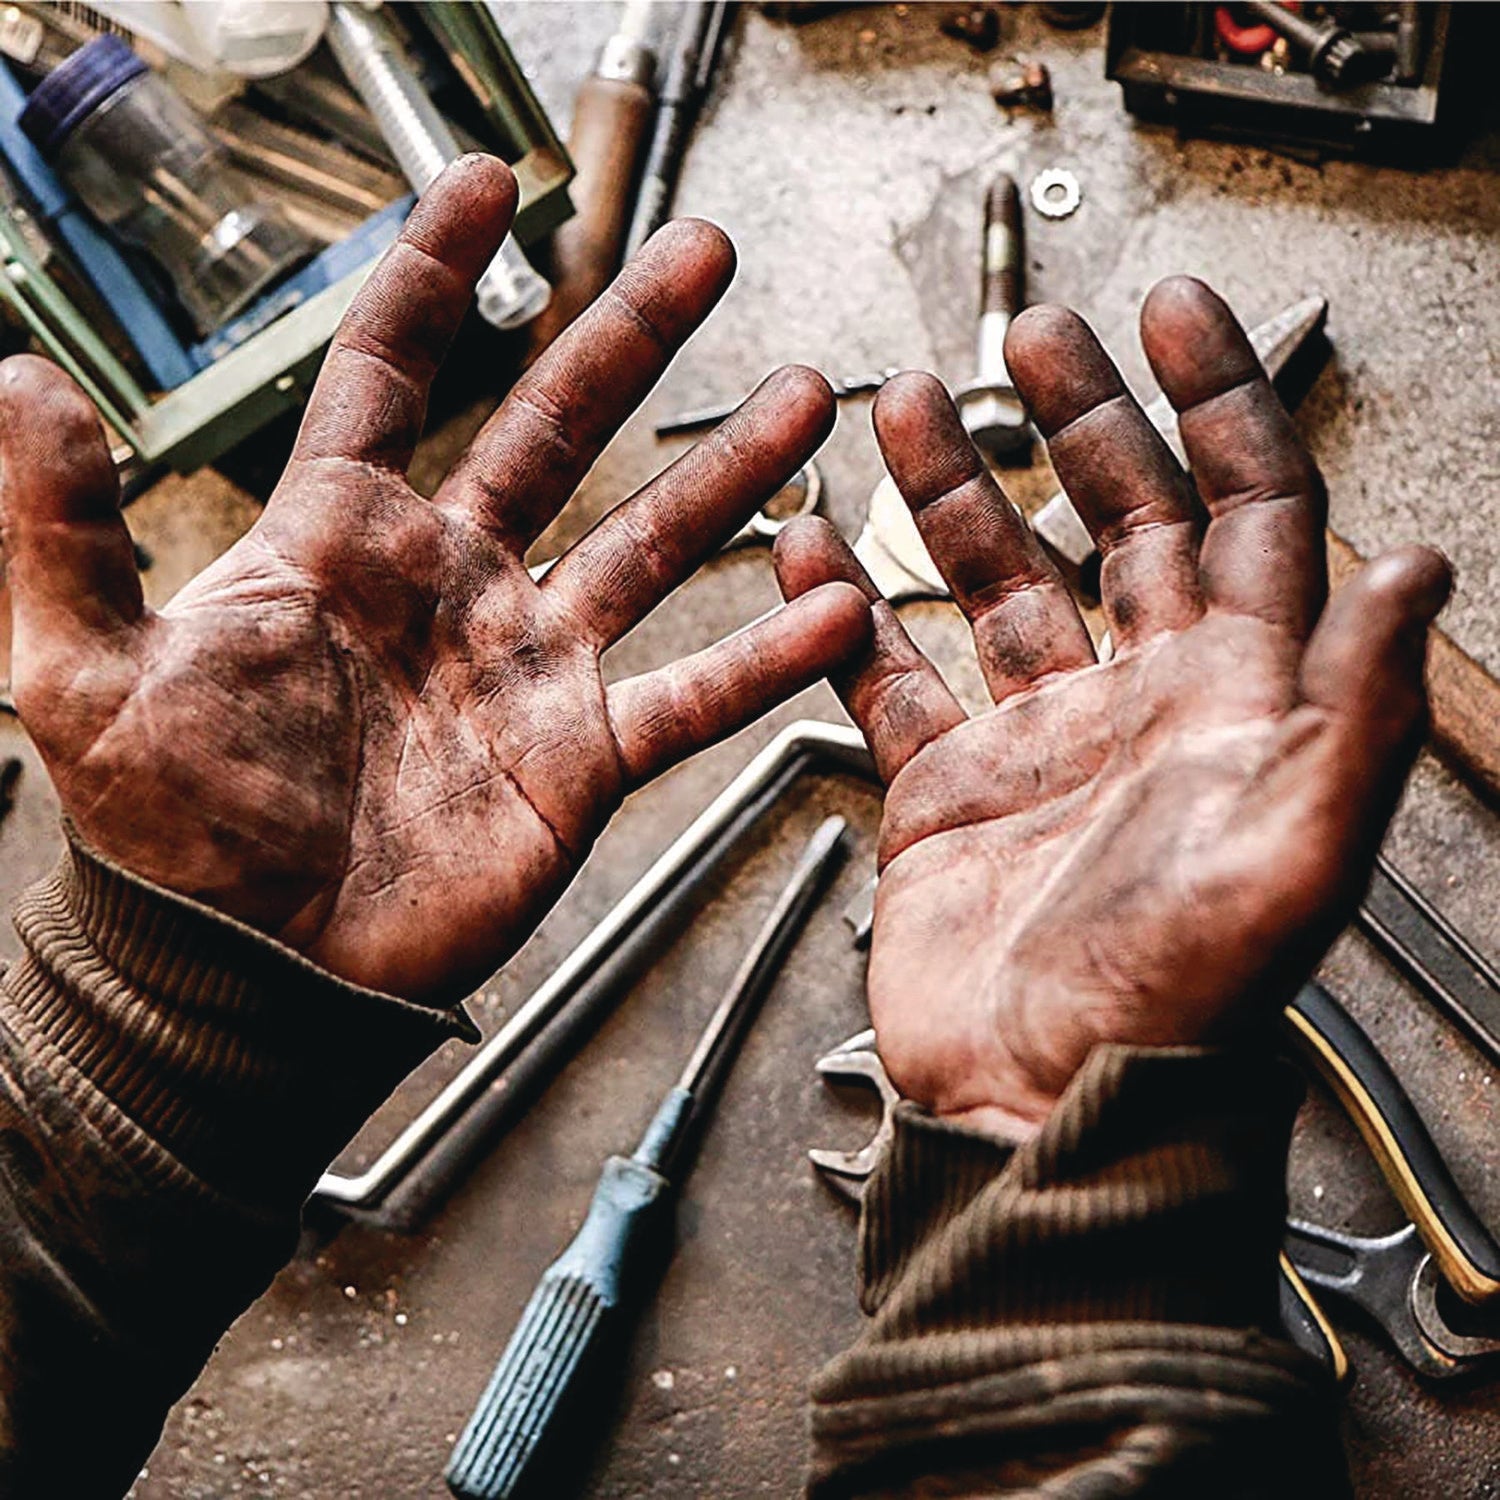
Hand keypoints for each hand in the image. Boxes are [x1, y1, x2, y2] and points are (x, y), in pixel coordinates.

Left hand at [0, 156, 868, 1002]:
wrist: (253, 967)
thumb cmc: (169, 829)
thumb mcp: (83, 673)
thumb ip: (61, 531)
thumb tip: (17, 380)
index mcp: (341, 542)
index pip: (394, 373)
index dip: (437, 273)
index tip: (489, 182)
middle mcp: (451, 586)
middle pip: (557, 431)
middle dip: (629, 336)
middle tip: (704, 256)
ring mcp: (526, 668)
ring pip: (647, 547)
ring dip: (727, 475)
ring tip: (805, 401)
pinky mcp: (577, 758)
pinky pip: (686, 697)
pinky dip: (758, 660)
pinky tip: (830, 611)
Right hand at [775, 278, 1449, 1137]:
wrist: (1038, 1105)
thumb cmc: (1171, 1000)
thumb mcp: (1294, 853)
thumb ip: (1356, 708)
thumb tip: (1419, 572)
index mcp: (1233, 702)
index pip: (1244, 513)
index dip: (1217, 402)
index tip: (1172, 315)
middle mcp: (1139, 703)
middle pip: (1114, 520)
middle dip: (1077, 417)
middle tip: (1031, 336)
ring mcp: (1036, 739)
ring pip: (993, 578)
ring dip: (950, 489)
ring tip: (902, 406)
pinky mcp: (945, 786)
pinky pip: (891, 674)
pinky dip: (849, 612)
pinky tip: (815, 554)